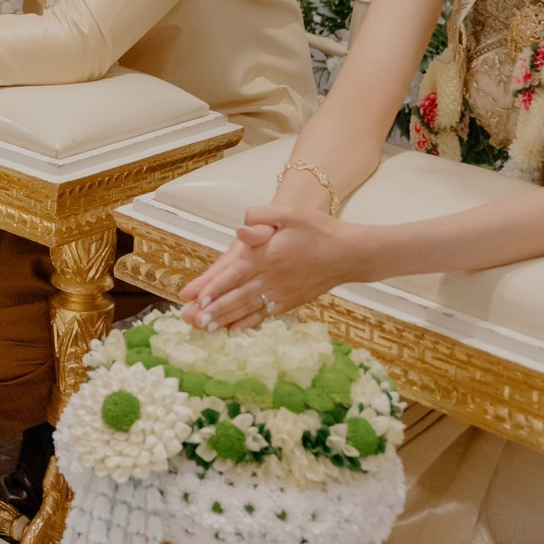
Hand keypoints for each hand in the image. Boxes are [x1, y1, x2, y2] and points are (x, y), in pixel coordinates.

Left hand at [178, 203, 364, 330]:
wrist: (350, 254)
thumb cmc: (319, 230)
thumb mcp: (290, 213)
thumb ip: (262, 216)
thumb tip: (241, 230)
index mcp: (267, 256)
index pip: (235, 273)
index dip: (215, 287)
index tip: (198, 298)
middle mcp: (271, 277)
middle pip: (237, 296)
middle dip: (214, 309)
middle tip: (193, 321)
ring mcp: (281, 293)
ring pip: (248, 308)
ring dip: (226, 319)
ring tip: (207, 328)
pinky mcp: (290, 302)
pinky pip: (264, 315)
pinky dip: (247, 323)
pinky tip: (234, 330)